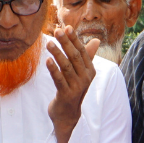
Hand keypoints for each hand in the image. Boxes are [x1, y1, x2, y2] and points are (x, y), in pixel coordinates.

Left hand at [45, 25, 99, 142]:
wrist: (67, 115)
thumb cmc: (72, 90)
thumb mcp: (80, 74)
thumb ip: (86, 57)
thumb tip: (96, 41)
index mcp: (89, 71)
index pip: (82, 51)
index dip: (74, 39)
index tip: (66, 27)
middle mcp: (85, 78)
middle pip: (74, 57)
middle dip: (65, 43)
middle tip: (56, 31)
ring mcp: (76, 87)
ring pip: (66, 67)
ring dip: (57, 53)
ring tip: (49, 43)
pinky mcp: (66, 95)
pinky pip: (59, 79)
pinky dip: (53, 69)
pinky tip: (47, 60)